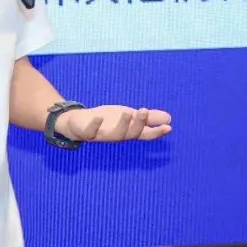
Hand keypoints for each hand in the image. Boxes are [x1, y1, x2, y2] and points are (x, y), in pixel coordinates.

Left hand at [56, 105, 171, 142]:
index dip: (156, 132)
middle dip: (139, 124)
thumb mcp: (128, 116)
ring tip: (129, 112)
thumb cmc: (105, 121)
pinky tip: (98, 117)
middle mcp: (116, 136)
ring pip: (114, 135)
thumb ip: (147, 119)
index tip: (168, 127)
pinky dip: (94, 125)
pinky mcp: (86, 132)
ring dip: (122, 125)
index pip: (145, 134)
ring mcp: (101, 135)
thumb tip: (168, 119)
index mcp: (128, 131)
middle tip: (145, 111)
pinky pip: (90, 131)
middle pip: (131, 134)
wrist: (77, 123)